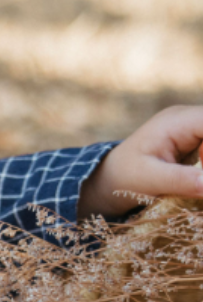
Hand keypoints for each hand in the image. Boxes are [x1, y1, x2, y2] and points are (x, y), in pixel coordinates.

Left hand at [78, 105, 202, 219]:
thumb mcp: (150, 180)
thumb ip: (182, 181)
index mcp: (177, 121)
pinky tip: (200, 182)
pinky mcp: (196, 141)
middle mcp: (189, 118)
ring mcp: (193, 128)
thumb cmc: (123, 177)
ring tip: (199, 183)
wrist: (107, 178)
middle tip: (202, 181)